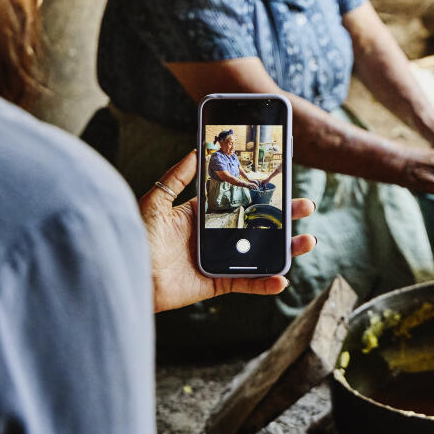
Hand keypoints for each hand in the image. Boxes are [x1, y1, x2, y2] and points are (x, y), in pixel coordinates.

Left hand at [141, 151, 317, 312]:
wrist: (125, 272)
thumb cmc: (135, 234)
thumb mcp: (155, 200)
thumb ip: (177, 177)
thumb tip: (196, 149)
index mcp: (200, 214)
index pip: (238, 199)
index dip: (261, 192)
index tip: (282, 181)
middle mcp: (213, 236)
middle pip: (256, 224)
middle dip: (283, 216)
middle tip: (305, 206)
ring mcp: (217, 259)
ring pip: (259, 252)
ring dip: (285, 248)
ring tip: (308, 240)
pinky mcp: (215, 283)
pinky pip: (246, 283)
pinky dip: (265, 283)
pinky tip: (283, 278)